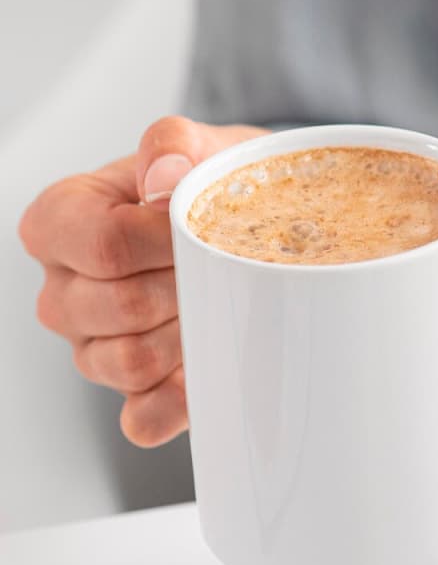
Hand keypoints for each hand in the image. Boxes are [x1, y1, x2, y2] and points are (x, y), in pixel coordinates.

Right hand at [19, 117, 267, 446]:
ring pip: (131, 363)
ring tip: (221, 302)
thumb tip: (163, 176)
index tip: (206, 225)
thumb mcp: (200, 146)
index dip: (166, 240)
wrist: (249, 218)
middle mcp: (64, 290)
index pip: (102, 245)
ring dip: (190, 336)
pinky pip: (142, 419)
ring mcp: (92, 347)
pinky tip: (210, 373)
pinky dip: (180, 401)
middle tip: (224, 265)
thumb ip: (174, 145)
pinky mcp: (133, 392)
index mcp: (60, 223)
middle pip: (121, 308)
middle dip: (186, 287)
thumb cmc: (211, 182)